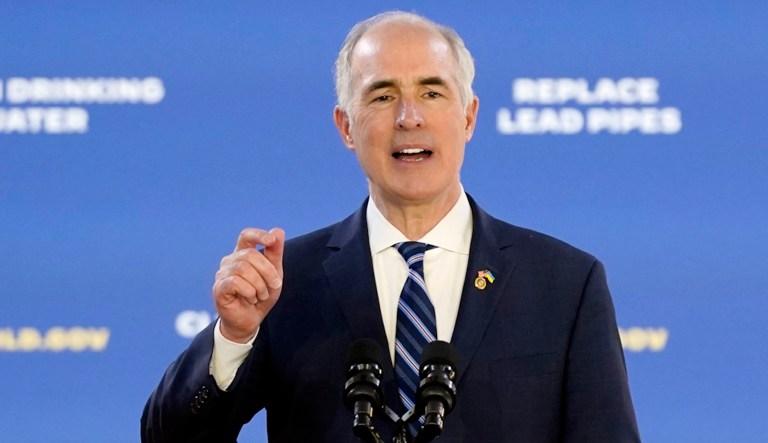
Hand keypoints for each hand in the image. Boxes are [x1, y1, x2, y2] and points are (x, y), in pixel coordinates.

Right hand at [212, 227, 284, 342]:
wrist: (251, 320)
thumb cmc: (261, 295)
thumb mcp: (274, 274)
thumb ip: (275, 253)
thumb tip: (278, 230)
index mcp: (243, 254)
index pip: (246, 235)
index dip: (258, 235)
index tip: (271, 241)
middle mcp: (230, 261)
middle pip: (250, 255)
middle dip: (267, 271)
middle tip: (274, 286)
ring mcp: (222, 274)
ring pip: (243, 268)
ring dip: (259, 285)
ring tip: (261, 295)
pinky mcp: (218, 288)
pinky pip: (236, 282)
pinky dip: (249, 291)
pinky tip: (250, 299)